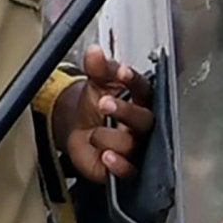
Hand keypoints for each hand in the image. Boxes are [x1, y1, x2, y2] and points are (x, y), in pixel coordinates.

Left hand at [54, 46, 154, 185]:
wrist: (78, 132)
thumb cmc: (93, 108)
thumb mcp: (95, 84)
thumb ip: (97, 69)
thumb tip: (95, 52)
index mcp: (138, 100)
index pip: (143, 89)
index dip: (134, 81)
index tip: (122, 73)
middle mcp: (141, 125)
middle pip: (144, 119)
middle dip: (124, 111)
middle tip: (104, 103)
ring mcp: (136, 146)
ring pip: (132, 143)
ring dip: (109, 137)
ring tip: (93, 134)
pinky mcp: (127, 166)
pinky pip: (129, 170)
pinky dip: (119, 165)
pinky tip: (107, 156)